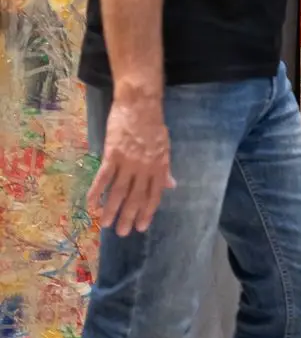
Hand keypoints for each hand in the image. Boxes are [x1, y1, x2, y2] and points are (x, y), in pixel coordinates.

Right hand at [87, 95, 174, 236]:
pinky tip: (91, 205)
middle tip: (122, 233)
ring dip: (112, 210)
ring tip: (107, 225)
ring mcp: (128, 162)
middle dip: (129, 217)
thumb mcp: (165, 147)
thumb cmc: (153, 124)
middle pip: (136, 197)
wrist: (140, 104)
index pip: (153, 195)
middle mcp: (144, 168)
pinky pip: (103, 178)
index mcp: (159, 167)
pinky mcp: (112, 154)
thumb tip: (171, 186)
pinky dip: (96, 193)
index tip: (141, 226)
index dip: (147, 212)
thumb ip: (166, 168)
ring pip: (119, 191)